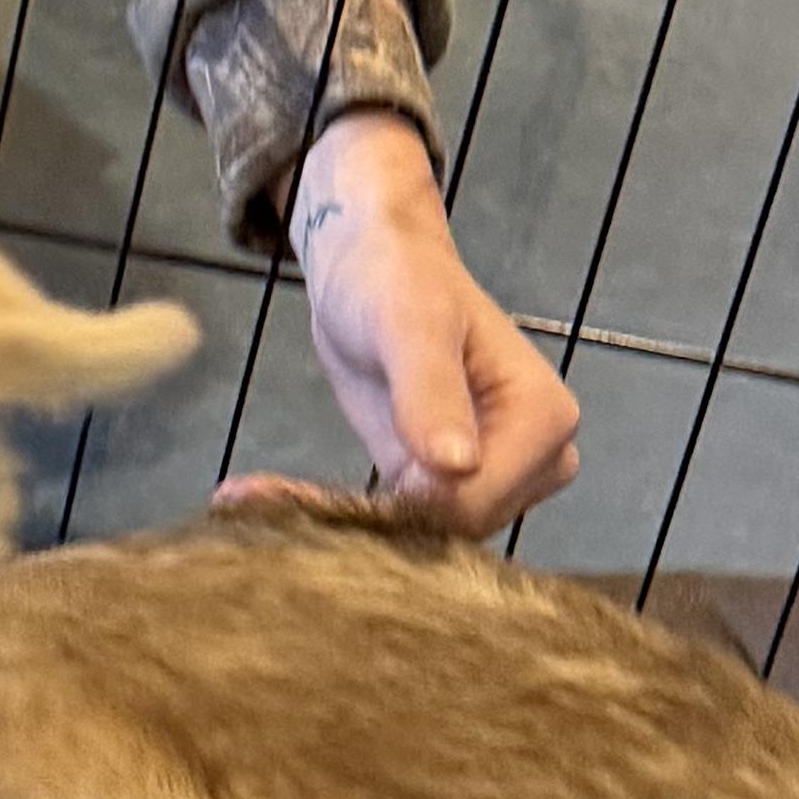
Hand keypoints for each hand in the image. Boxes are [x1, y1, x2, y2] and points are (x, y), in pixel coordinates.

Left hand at [285, 114, 580, 531]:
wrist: (370, 265)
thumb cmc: (397, 278)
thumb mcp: (408, 325)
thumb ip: (431, 392)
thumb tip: (455, 465)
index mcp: (545, 420)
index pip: (477, 502)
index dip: (407, 500)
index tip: (318, 488)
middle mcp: (534, 458)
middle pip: (454, 527)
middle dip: (370, 514)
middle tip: (259, 494)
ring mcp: (493, 475)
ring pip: (423, 533)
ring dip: (342, 518)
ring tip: (253, 492)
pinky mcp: (441, 483)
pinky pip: (397, 521)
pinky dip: (334, 512)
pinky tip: (259, 495)